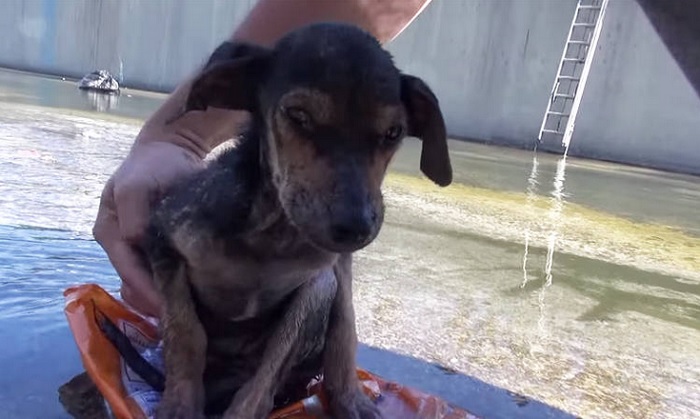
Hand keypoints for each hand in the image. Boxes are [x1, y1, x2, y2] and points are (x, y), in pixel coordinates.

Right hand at [93, 141, 203, 317]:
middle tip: (185, 316)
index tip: (171, 309)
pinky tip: (194, 296)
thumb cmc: (153, 166)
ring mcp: (138, 251)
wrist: (172, 151)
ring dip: (166, 298)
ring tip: (191, 311)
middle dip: (156, 302)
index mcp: (109, 233)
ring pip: (146, 286)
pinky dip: (175, 288)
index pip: (127, 271)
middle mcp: (120, 247)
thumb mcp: (138, 184)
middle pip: (134, 285)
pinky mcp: (157, 251)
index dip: (148, 292)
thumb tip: (136, 243)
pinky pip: (162, 277)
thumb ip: (134, 214)